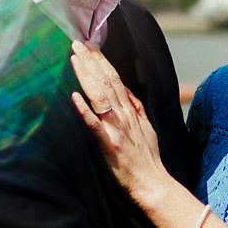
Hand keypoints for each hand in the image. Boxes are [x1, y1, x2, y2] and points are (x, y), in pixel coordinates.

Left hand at [69, 41, 168, 197]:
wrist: (153, 184)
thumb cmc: (148, 159)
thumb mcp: (147, 127)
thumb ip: (136, 107)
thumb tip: (126, 90)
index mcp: (131, 111)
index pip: (115, 79)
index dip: (102, 60)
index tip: (90, 45)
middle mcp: (124, 115)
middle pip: (106, 82)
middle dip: (91, 60)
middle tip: (77, 42)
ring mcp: (116, 129)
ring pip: (100, 96)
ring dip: (86, 75)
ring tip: (74, 58)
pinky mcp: (108, 145)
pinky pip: (94, 125)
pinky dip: (84, 110)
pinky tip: (74, 96)